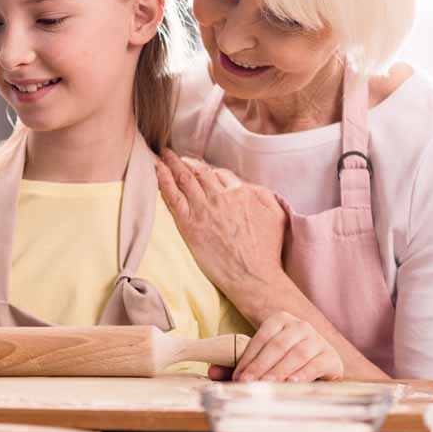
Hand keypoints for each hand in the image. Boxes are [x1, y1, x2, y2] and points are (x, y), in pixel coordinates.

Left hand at [154, 150, 286, 296]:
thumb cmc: (267, 250)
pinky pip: (172, 196)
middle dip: (185, 160)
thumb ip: (262, 193)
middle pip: (199, 172)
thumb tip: (246, 185)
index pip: (220, 174)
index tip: (198, 168)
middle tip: (173, 154)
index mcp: (241, 192)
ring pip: (184, 178)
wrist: (254, 277)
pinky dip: (163, 179)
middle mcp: (220, 197)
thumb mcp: (276, 214)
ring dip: (172, 163)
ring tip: (163, 154)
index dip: (208, 170)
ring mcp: (203, 209)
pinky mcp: (188, 224)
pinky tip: (156, 168)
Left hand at [224, 311, 342, 381]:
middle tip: (248, 384)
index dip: (248, 358)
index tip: (238, 377)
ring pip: (296, 355)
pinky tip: (292, 384)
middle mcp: (300, 325)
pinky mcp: (331, 357)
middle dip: (260, 366)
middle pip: (277, 346)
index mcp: (280, 319)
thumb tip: (213, 371)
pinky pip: (316, 365)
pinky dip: (303, 375)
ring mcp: (318, 340)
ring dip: (280, 371)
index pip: (261, 338)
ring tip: (267, 385)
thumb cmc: (284, 362)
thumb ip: (238, 365)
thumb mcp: (262, 360)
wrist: (319, 366)